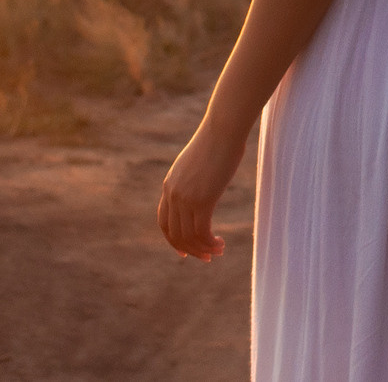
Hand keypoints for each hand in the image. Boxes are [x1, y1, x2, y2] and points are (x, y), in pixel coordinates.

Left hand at [157, 122, 245, 260]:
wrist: (223, 130)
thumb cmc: (216, 142)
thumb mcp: (198, 164)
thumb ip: (195, 178)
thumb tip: (204, 184)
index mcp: (169, 185)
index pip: (164, 221)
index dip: (173, 240)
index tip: (186, 251)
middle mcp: (173, 193)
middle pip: (175, 233)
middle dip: (191, 249)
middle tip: (207, 257)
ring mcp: (185, 198)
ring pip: (189, 236)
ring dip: (203, 249)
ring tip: (218, 251)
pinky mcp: (202, 200)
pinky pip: (202, 232)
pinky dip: (210, 243)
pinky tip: (221, 243)